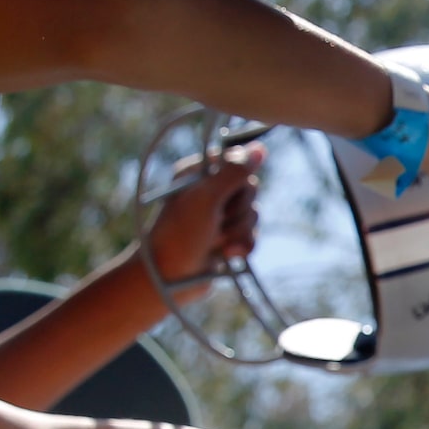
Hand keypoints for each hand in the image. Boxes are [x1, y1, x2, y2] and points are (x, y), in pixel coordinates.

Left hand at [147, 143, 261, 289]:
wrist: (170, 278)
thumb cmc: (180, 235)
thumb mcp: (206, 198)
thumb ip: (234, 172)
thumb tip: (259, 149)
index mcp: (196, 174)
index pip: (235, 162)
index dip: (238, 180)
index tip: (225, 193)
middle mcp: (208, 192)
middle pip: (249, 191)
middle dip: (238, 212)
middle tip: (217, 221)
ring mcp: (218, 217)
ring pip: (253, 215)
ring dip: (238, 233)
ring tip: (217, 243)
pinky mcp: (227, 239)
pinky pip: (252, 235)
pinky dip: (242, 247)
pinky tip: (226, 255)